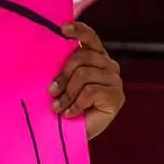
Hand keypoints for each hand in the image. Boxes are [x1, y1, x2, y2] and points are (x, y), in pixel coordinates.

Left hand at [49, 23, 122, 139]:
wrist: (71, 135)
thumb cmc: (64, 106)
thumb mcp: (60, 83)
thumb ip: (60, 66)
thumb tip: (47, 48)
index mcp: (95, 57)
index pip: (90, 37)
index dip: (78, 31)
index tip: (62, 29)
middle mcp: (108, 65)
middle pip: (82, 56)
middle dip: (62, 75)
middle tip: (51, 92)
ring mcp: (114, 80)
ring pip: (84, 75)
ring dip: (67, 94)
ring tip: (58, 108)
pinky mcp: (116, 96)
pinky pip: (90, 92)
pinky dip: (76, 104)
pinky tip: (70, 114)